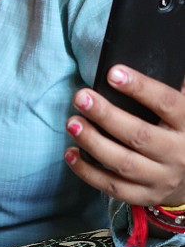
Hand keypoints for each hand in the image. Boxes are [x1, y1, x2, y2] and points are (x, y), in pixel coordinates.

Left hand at [65, 64, 184, 205]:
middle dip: (106, 115)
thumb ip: (173, 86)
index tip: (113, 73)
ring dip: (93, 142)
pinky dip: (89, 173)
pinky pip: (114, 188)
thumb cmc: (182, 128)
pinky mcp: (146, 195)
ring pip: (124, 163)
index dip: (140, 87)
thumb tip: (149, 51)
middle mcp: (177, 153)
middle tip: (81, 97)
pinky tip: (71, 153)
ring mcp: (162, 178)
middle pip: (139, 135)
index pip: (166, 103)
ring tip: (72, 123)